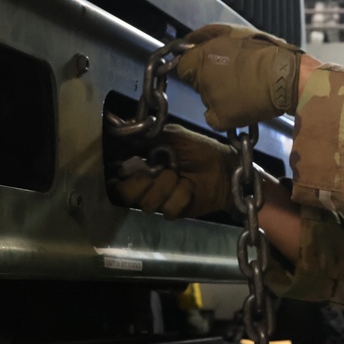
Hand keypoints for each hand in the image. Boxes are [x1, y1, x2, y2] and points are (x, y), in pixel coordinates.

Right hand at [114, 124, 236, 218]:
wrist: (225, 166)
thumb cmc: (199, 148)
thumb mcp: (173, 135)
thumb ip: (148, 136)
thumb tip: (121, 132)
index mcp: (142, 164)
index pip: (118, 172)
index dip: (119, 171)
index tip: (126, 164)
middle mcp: (146, 183)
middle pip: (125, 192)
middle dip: (141, 182)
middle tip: (159, 170)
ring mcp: (160, 198)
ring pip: (147, 203)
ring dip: (166, 187)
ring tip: (180, 176)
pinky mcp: (175, 211)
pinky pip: (168, 210)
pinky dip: (181, 197)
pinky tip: (190, 188)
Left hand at [176, 24, 303, 130]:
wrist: (286, 77)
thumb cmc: (265, 51)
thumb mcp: (234, 32)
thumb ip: (206, 36)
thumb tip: (188, 41)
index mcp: (202, 57)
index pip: (183, 66)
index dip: (196, 65)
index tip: (210, 66)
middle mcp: (202, 79)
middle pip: (196, 83)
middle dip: (210, 79)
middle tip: (234, 76)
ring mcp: (210, 100)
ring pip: (207, 99)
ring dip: (219, 95)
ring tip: (243, 89)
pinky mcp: (220, 119)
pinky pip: (213, 118)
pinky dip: (223, 114)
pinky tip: (239, 105)